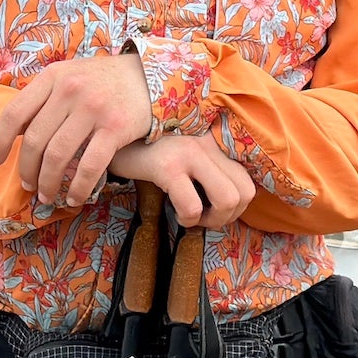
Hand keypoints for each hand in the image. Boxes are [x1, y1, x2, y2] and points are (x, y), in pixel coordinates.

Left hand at [0, 52, 152, 207]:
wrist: (149, 75)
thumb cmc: (103, 81)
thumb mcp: (69, 76)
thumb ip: (45, 98)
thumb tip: (17, 132)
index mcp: (53, 77)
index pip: (15, 112)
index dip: (1, 140)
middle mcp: (69, 90)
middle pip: (35, 140)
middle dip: (27, 170)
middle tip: (29, 186)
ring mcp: (93, 108)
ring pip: (58, 156)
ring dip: (48, 183)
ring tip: (47, 196)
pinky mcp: (115, 127)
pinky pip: (89, 166)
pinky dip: (78, 188)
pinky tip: (75, 198)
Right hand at [108, 135, 255, 228]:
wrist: (109, 137)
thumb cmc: (148, 151)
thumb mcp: (183, 152)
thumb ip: (206, 166)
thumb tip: (229, 203)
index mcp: (214, 140)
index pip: (248, 179)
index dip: (237, 206)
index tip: (213, 210)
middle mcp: (207, 143)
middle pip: (245, 192)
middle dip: (228, 217)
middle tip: (204, 218)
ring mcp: (189, 153)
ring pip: (228, 200)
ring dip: (211, 220)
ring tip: (191, 217)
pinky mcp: (168, 166)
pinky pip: (192, 206)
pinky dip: (187, 220)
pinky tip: (174, 213)